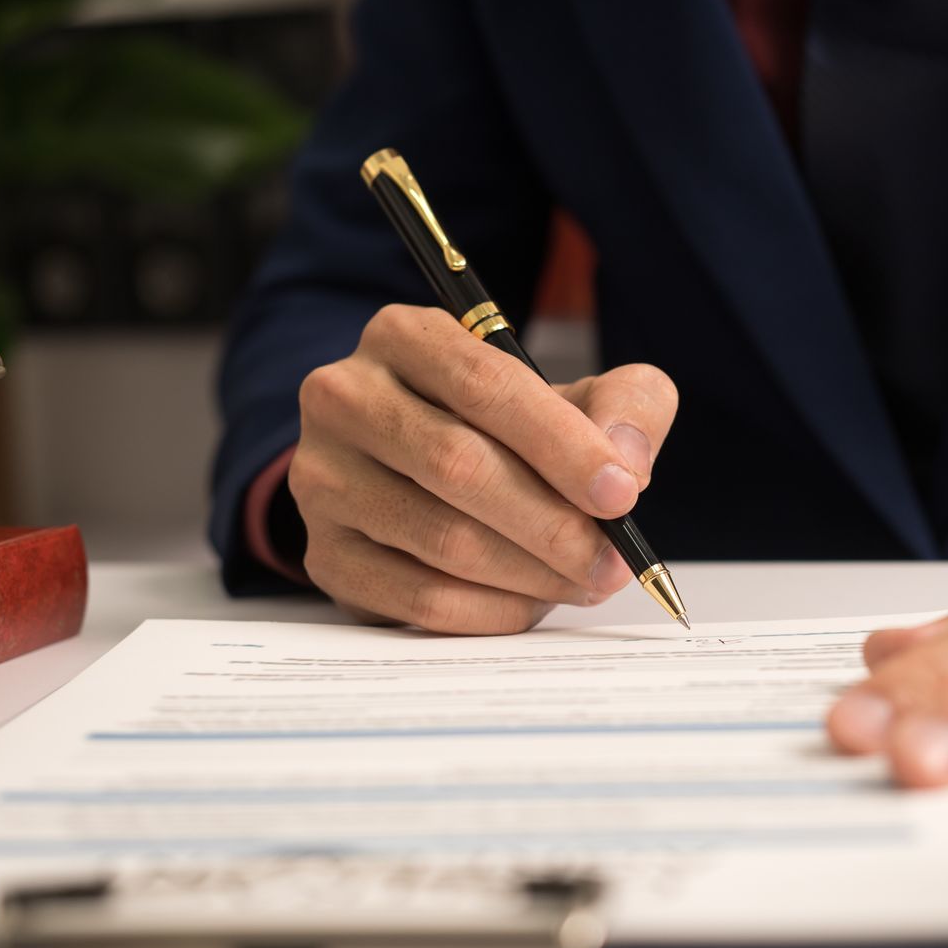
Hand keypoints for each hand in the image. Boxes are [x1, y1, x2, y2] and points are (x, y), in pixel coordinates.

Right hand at [289, 304, 677, 633]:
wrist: (423, 478)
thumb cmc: (506, 431)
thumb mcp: (575, 396)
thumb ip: (623, 407)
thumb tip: (624, 464)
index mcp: (404, 336)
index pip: (485, 386)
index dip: (561, 445)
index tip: (622, 494)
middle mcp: (345, 397)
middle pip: (458, 465)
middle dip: (552, 523)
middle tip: (611, 561)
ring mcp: (322, 478)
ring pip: (440, 537)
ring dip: (529, 573)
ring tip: (583, 582)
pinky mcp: (325, 553)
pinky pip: (416, 596)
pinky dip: (489, 610)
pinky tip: (531, 604)